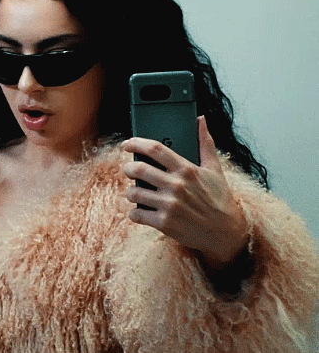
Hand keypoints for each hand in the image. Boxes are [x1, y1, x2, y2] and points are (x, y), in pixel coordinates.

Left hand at [121, 116, 247, 270]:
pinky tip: (140, 211)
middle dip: (128, 168)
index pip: (155, 149)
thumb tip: (201, 119)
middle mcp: (176, 185)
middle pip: (139, 169)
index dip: (136, 143)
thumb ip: (205, 142)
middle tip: (129, 170)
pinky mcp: (164, 224)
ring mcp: (170, 205)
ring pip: (134, 193)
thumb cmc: (220, 199)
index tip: (126, 144)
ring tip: (136, 193)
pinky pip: (136, 214)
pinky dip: (134, 213)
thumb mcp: (215, 169)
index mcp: (186, 169)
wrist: (226, 234)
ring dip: (131, 192)